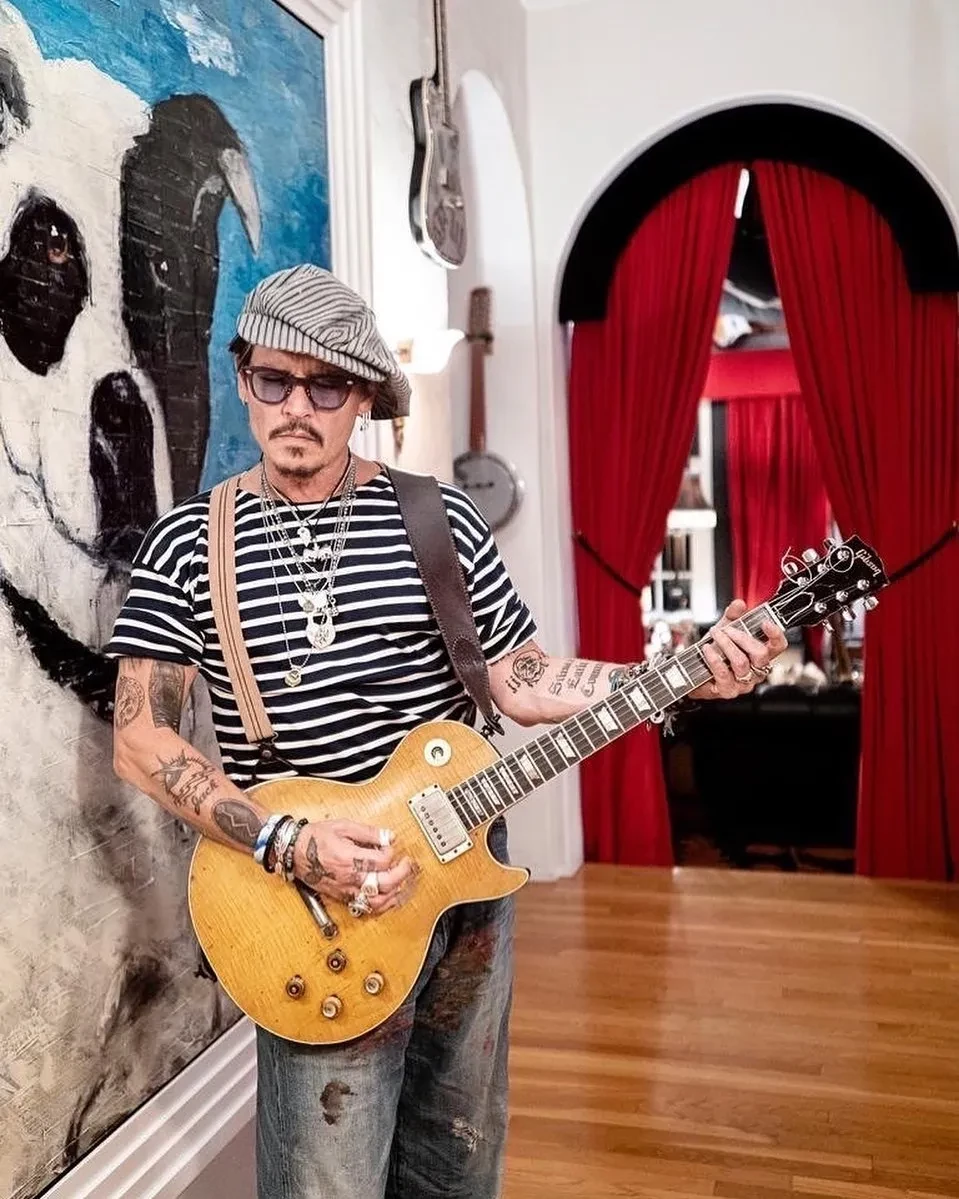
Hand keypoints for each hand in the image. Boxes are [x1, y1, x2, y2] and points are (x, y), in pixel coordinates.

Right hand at [293, 819, 414, 914]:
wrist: (293, 852)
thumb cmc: (315, 838)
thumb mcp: (343, 826)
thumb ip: (368, 832)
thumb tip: (389, 836)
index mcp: (349, 858)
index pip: (382, 861)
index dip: (392, 853)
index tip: (390, 847)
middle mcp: (348, 877)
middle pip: (385, 883)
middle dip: (401, 874)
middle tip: (407, 865)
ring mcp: (345, 890)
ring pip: (377, 901)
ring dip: (394, 893)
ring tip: (401, 882)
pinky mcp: (342, 897)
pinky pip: (366, 907)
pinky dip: (381, 904)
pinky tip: (388, 896)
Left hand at [694, 600, 787, 699]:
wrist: (694, 670)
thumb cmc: (715, 651)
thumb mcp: (724, 629)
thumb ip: (732, 616)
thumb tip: (739, 604)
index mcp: (761, 655)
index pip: (778, 646)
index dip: (775, 634)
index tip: (766, 623)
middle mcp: (756, 670)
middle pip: (761, 654)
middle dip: (742, 637)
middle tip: (727, 629)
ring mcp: (744, 683)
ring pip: (741, 663)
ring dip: (726, 645)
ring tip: (716, 636)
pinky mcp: (728, 690)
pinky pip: (724, 674)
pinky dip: (714, 659)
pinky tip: (707, 650)